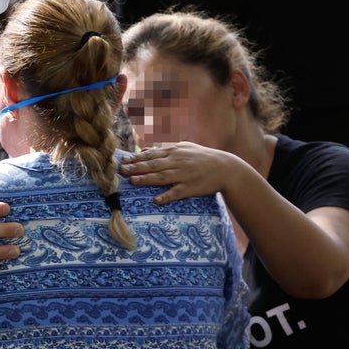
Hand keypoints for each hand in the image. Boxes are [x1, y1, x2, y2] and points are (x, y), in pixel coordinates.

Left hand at [119, 142, 239, 203]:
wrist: (226, 168)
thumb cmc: (203, 157)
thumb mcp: (185, 148)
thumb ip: (165, 149)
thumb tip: (146, 150)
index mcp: (175, 152)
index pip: (152, 154)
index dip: (136, 158)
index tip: (123, 161)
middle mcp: (178, 162)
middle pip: (154, 165)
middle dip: (136, 167)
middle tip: (121, 170)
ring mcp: (184, 175)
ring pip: (162, 177)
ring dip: (147, 179)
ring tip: (132, 181)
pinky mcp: (191, 187)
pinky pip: (177, 192)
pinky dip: (167, 196)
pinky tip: (156, 200)